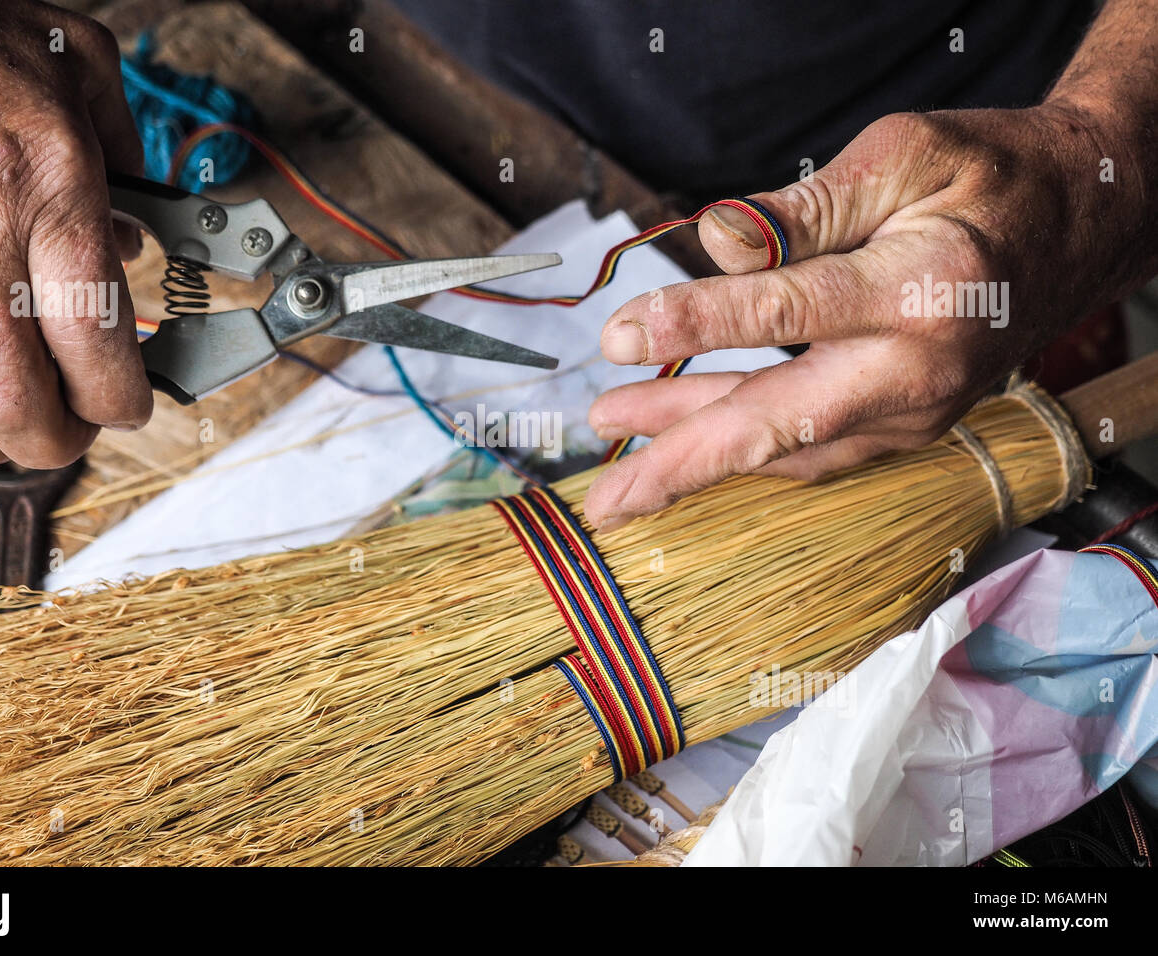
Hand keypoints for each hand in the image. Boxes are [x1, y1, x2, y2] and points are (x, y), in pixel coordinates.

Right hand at [0, 0, 149, 471]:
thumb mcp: (80, 67)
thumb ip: (128, 157)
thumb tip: (137, 240)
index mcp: (46, 189)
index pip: (95, 340)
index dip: (120, 401)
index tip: (129, 407)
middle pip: (13, 396)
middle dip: (54, 442)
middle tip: (71, 436)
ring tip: (8, 441)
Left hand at [583, 103, 1152, 531]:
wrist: (1084, 224)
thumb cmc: (992, 177)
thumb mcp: (903, 156)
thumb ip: (805, 208)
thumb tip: (713, 239)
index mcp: (924, 288)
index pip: (788, 313)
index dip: (697, 325)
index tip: (621, 337)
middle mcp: (922, 369)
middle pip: (783, 427)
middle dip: (684, 465)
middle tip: (605, 497)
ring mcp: (920, 410)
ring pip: (792, 449)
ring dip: (701, 456)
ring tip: (620, 453)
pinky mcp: (911, 424)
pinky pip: (816, 451)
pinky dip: (748, 452)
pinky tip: (690, 441)